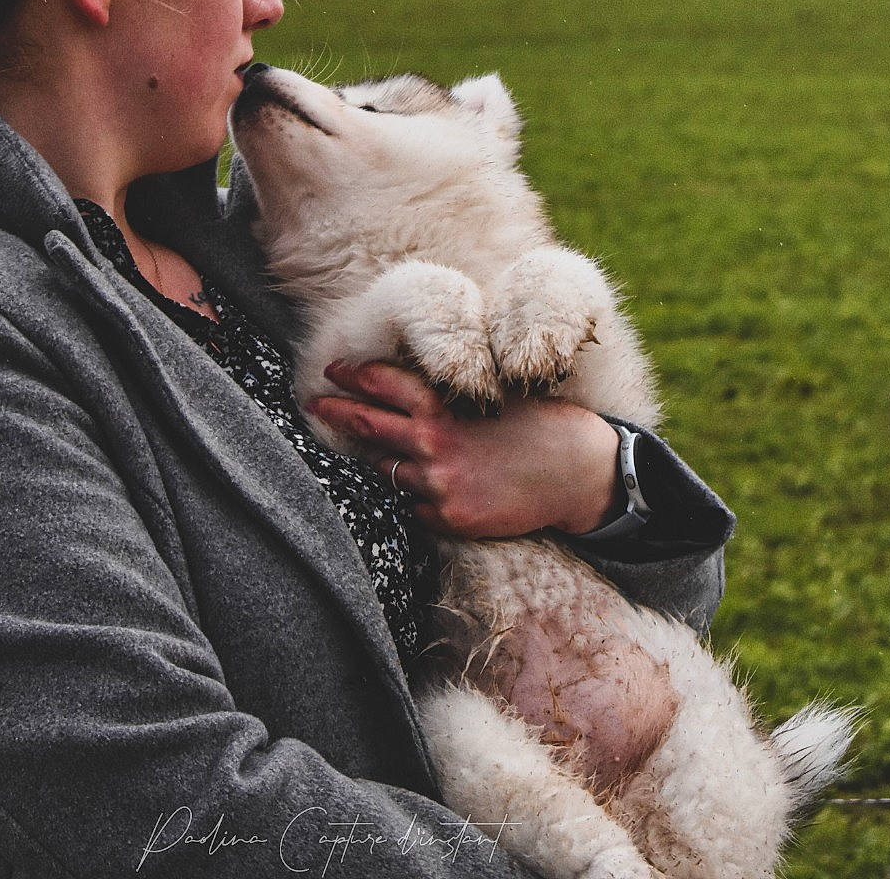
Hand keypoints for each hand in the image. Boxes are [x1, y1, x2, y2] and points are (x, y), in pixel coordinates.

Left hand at [304, 359, 622, 539]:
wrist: (576, 470)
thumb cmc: (536, 424)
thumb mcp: (489, 394)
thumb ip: (447, 398)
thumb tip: (408, 392)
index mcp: (443, 405)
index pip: (383, 383)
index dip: (353, 375)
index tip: (333, 370)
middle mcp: (433, 442)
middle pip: (367, 424)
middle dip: (335, 412)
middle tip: (312, 404)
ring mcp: (438, 483)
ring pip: (387, 471)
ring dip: (377, 459)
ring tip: (364, 450)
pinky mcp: (450, 518)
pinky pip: (414, 507)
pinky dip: (414, 496)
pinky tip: (421, 488)